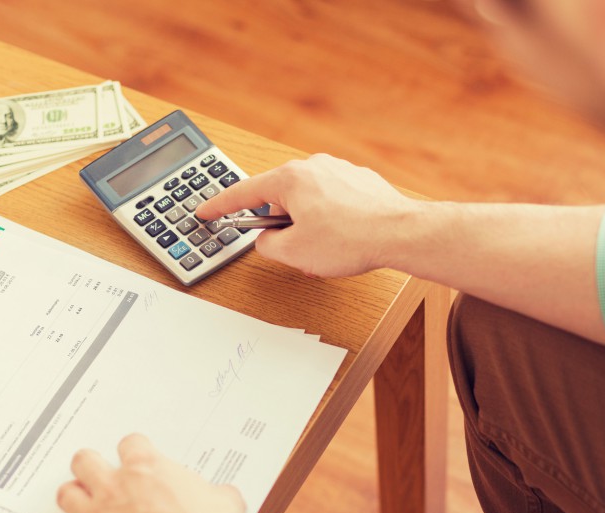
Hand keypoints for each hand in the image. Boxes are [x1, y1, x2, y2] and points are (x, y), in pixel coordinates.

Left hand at [56, 434, 249, 512]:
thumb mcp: (224, 500)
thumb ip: (209, 493)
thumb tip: (218, 498)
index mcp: (148, 469)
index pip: (129, 444)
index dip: (134, 450)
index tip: (136, 457)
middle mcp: (117, 489)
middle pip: (84, 461)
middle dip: (89, 464)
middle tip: (96, 470)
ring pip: (67, 495)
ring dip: (75, 496)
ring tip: (84, 502)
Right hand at [195, 153, 417, 277]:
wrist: (399, 233)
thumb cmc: (350, 239)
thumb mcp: (293, 253)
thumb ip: (267, 245)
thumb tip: (267, 240)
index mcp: (290, 178)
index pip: (243, 192)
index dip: (219, 206)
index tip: (205, 211)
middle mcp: (314, 166)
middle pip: (280, 199)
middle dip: (283, 226)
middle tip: (294, 249)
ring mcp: (339, 171)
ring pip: (308, 202)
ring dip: (309, 226)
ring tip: (326, 249)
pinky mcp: (360, 181)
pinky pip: (333, 202)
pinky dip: (331, 221)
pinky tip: (344, 239)